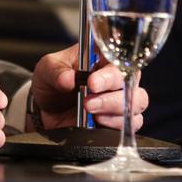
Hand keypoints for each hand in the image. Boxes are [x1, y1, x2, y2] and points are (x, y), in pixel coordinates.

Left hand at [29, 43, 147, 131]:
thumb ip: (56, 72)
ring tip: (91, 112)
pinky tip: (98, 122)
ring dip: (114, 110)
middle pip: (132, 82)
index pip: (118, 59)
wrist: (44, 111)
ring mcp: (119, 97)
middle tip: (88, 102)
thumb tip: (68, 79)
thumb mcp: (46, 69)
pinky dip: (116, 125)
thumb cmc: (50, 83)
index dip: (109, 73)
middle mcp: (115, 76)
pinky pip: (132, 123)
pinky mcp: (118, 119)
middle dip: (111, 96)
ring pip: (137, 102)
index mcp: (102, 57)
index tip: (92, 83)